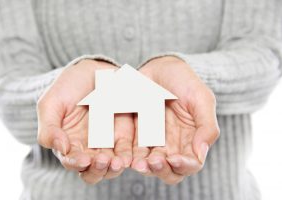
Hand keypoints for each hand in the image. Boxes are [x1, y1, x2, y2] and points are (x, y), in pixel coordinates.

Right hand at [37, 59, 133, 183]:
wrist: (92, 70)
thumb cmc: (68, 87)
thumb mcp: (51, 104)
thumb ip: (50, 128)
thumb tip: (61, 148)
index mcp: (69, 144)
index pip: (72, 162)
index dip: (76, 164)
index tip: (82, 159)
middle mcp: (89, 148)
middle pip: (94, 170)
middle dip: (98, 169)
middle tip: (102, 160)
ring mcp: (109, 143)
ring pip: (112, 165)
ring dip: (115, 167)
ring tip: (118, 161)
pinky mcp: (125, 134)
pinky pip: (129, 150)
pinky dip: (129, 156)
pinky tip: (129, 156)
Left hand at [131, 56, 219, 183]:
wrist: (160, 67)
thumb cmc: (184, 82)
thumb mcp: (201, 98)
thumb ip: (206, 126)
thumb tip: (201, 153)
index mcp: (191, 139)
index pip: (191, 163)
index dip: (184, 165)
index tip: (175, 159)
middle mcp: (172, 145)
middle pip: (169, 170)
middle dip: (162, 169)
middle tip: (154, 161)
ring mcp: (152, 141)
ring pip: (149, 165)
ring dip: (144, 167)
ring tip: (137, 162)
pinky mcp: (135, 135)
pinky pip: (131, 151)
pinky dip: (128, 156)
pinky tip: (124, 155)